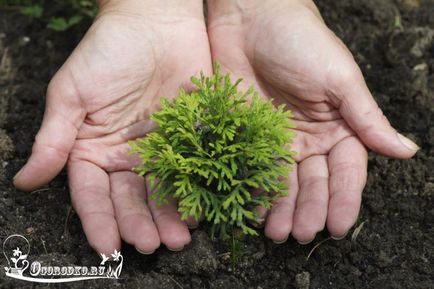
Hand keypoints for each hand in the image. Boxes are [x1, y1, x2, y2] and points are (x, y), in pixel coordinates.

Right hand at [13, 0, 211, 253]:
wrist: (157, 22)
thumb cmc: (108, 52)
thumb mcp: (72, 93)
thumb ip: (54, 139)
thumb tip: (25, 181)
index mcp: (93, 150)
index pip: (92, 194)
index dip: (98, 221)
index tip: (107, 247)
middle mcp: (126, 156)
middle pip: (131, 199)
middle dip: (140, 224)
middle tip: (152, 246)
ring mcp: (159, 150)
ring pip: (162, 191)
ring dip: (170, 216)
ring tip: (179, 239)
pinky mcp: (189, 138)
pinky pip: (192, 169)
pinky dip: (195, 190)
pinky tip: (201, 208)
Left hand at [207, 0, 417, 242]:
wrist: (251, 18)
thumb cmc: (302, 41)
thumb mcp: (340, 79)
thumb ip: (366, 118)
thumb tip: (407, 151)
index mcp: (339, 126)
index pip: (346, 170)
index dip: (344, 198)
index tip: (338, 226)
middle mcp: (310, 138)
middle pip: (313, 182)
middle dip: (308, 209)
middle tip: (301, 234)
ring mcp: (277, 139)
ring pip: (283, 182)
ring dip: (281, 209)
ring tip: (275, 233)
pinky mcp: (248, 135)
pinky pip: (252, 168)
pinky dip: (253, 190)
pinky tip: (251, 211)